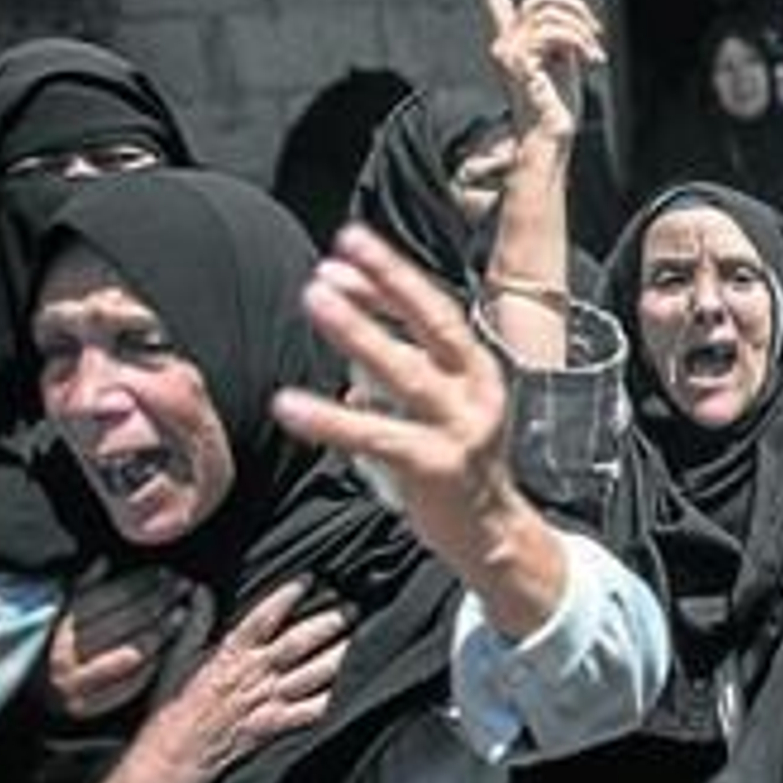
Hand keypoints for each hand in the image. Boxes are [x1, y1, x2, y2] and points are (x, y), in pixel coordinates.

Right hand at [40, 561, 191, 719]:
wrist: (36, 698)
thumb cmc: (58, 645)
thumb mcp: (62, 613)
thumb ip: (82, 588)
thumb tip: (103, 561)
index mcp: (60, 627)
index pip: (111, 597)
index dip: (142, 581)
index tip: (166, 571)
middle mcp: (64, 655)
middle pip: (126, 621)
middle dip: (159, 600)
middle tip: (183, 586)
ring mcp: (76, 684)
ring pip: (132, 651)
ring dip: (162, 631)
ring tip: (182, 612)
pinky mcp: (88, 708)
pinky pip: (131, 684)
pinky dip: (153, 664)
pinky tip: (170, 648)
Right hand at [68, 578, 351, 782]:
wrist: (174, 752)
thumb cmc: (178, 701)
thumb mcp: (183, 654)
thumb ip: (197, 619)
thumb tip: (199, 590)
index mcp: (231, 652)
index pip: (262, 617)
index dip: (287, 595)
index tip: (311, 578)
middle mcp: (254, 673)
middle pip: (299, 643)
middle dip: (329, 623)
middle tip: (354, 607)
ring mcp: (267, 699)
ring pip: (312, 673)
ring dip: (340, 655)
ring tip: (363, 636)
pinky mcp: (274, 724)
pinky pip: (310, 711)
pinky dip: (333, 699)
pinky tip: (355, 687)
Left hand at [274, 224, 514, 558]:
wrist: (493, 537)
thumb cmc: (456, 466)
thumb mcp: (440, 407)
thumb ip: (400, 367)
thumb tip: (348, 322)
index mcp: (479, 371)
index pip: (436, 311)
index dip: (393, 278)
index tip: (351, 246)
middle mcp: (475, 392)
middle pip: (431, 325)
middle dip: (385, 283)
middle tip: (334, 260)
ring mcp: (459, 429)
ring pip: (405, 372)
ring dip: (359, 332)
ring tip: (316, 300)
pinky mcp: (435, 466)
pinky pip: (374, 436)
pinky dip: (330, 419)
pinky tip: (289, 405)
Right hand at [483, 0, 605, 143]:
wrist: (551, 135)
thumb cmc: (558, 106)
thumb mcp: (562, 62)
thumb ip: (559, 37)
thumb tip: (574, 20)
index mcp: (510, 43)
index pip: (497, 1)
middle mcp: (502, 44)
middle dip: (573, 7)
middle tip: (596, 31)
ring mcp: (506, 51)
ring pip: (549, 13)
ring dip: (582, 30)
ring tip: (595, 55)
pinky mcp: (518, 60)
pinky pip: (555, 32)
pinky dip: (580, 42)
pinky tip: (591, 62)